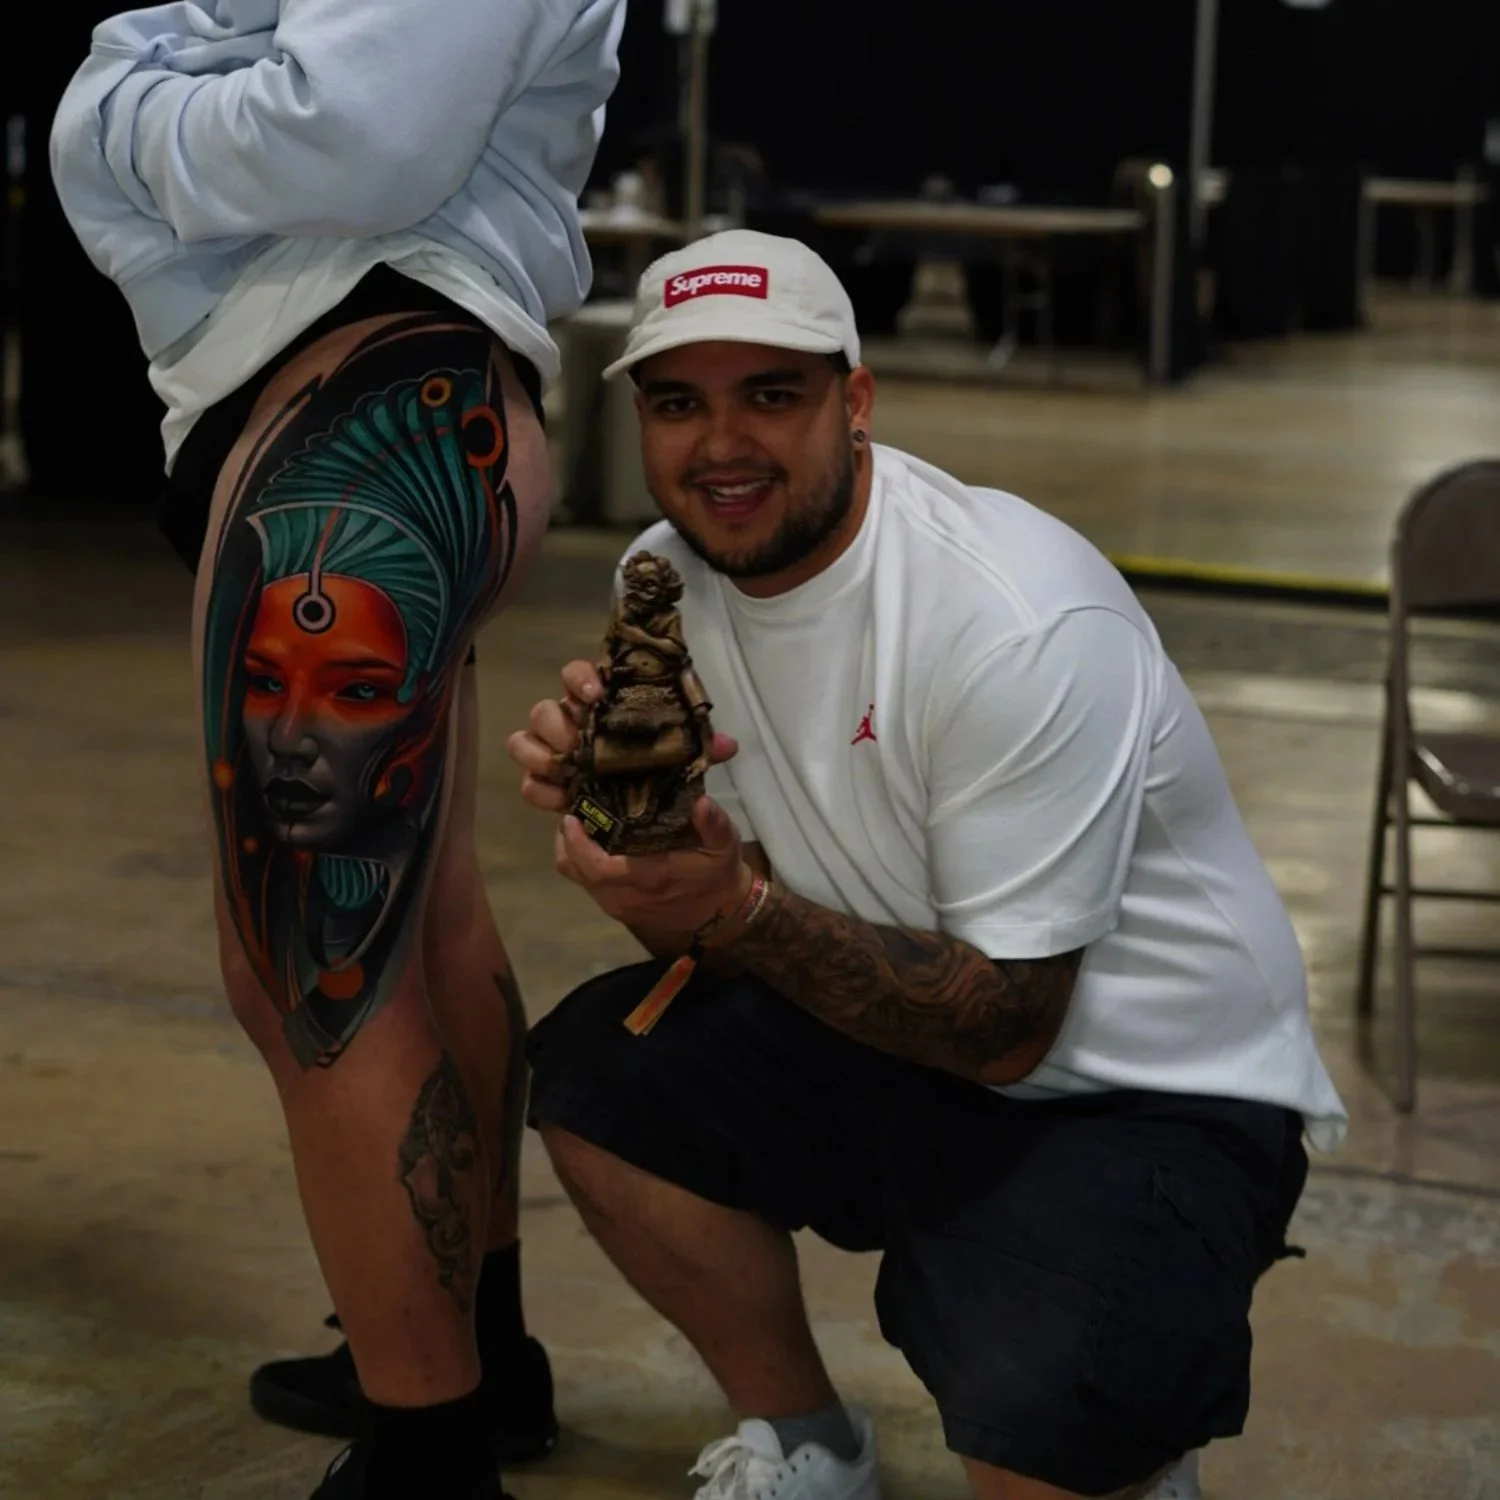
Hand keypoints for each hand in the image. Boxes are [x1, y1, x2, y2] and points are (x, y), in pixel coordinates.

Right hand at [506, 659, 737, 814]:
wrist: (647, 812)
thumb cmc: (659, 764)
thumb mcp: (684, 754)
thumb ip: (700, 745)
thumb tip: (727, 745)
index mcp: (600, 704)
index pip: (577, 675)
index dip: (579, 679)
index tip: (597, 695)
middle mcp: (571, 723)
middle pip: (543, 709)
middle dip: (558, 726)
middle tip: (580, 745)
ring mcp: (554, 754)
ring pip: (524, 741)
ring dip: (540, 754)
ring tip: (567, 770)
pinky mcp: (547, 785)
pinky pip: (528, 783)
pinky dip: (540, 790)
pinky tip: (563, 800)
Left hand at [555, 796, 752, 935]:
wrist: (718, 913)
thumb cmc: (717, 874)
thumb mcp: (725, 845)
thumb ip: (714, 824)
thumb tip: (701, 802)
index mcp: (649, 878)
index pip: (598, 867)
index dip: (578, 843)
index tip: (571, 816)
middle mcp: (625, 896)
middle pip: (576, 870)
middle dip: (567, 840)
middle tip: (573, 809)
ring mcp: (617, 905)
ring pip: (576, 877)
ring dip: (571, 850)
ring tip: (580, 822)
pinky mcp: (615, 907)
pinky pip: (584, 883)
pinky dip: (580, 860)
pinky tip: (592, 840)